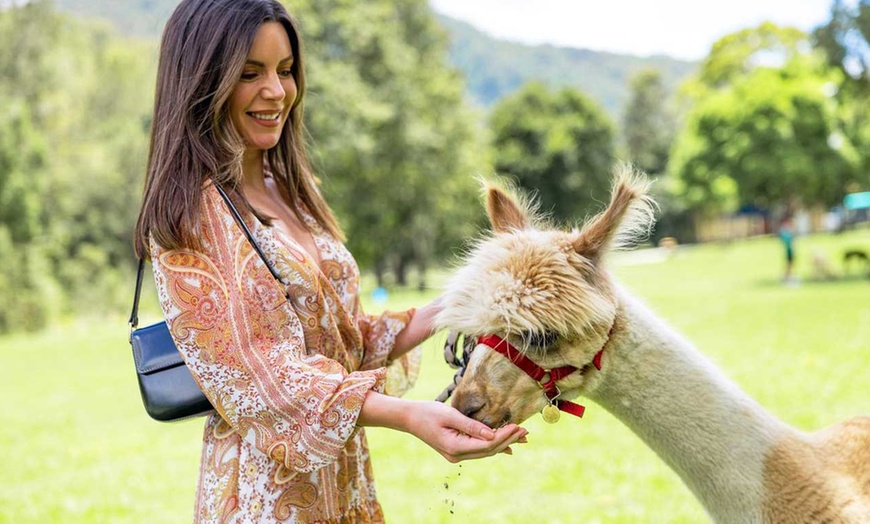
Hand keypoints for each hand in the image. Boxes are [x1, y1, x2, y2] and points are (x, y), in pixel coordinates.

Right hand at [405, 400, 527, 462]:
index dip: (504, 436)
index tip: (518, 426)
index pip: (487, 444)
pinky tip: (507, 446)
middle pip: (489, 450)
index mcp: (455, 447)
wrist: (410, 418)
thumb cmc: (428, 412)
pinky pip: (478, 450)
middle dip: (508, 440)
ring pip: (485, 452)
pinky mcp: (456, 451)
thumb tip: (492, 435)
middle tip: (526, 432)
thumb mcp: (450, 415)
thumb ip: (471, 426)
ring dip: (503, 443)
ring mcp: (456, 455)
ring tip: (521, 437)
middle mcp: (457, 455)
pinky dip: (493, 446)